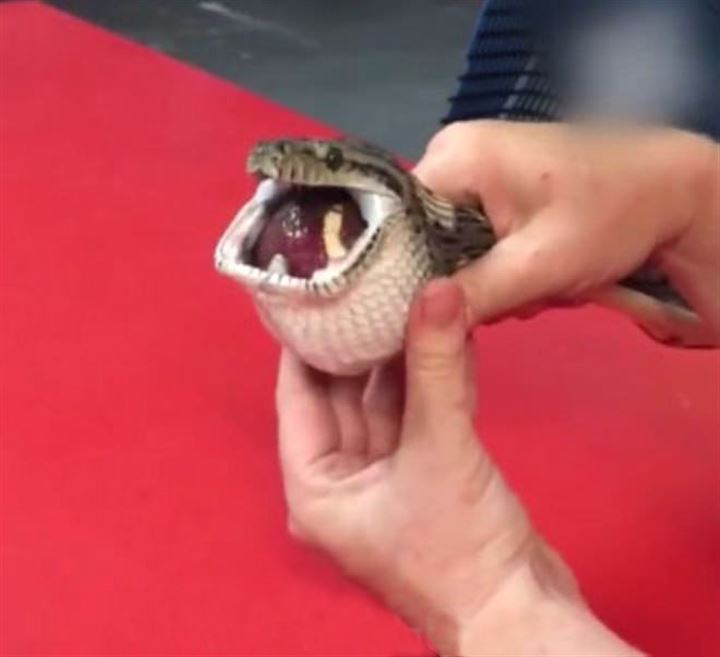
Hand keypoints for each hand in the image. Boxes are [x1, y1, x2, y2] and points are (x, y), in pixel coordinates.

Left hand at [275, 279, 636, 654]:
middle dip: (365, 342)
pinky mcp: (424, 478)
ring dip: (406, 359)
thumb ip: (435, 366)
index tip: (320, 290)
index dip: (307, 339)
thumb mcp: (439, 448)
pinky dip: (433, 383)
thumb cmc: (459, 552)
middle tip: (377, 286)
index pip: (298, 393)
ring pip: (387, 403)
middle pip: (345, 394)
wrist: (520, 614)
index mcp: (314, 485)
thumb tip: (437, 289)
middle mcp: (340, 483)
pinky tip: (448, 339)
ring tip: (416, 301)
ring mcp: (384, 480)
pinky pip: (419, 418)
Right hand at [414, 121, 719, 342]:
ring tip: (526, 288)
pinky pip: (471, 235)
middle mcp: (453, 153)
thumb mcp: (538, 264)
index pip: (394, 222)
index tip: (424, 315)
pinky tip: (527, 276)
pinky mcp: (493, 184)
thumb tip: (413, 323)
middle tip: (502, 300)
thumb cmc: (609, 216)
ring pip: (447, 242)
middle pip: (420, 235)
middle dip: (457, 278)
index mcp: (454, 157)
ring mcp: (473, 167)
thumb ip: (472, 293)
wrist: (671, 190)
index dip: (403, 272)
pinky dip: (495, 264)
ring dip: (482, 276)